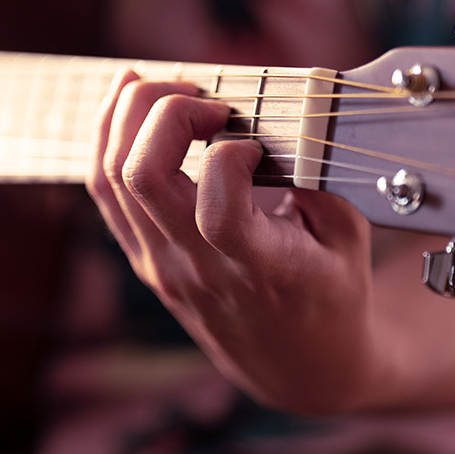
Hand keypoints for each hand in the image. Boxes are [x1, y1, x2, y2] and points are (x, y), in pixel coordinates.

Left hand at [87, 71, 379, 413]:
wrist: (297, 368)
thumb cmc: (331, 295)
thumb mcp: (350, 239)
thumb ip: (319, 178)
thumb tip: (283, 117)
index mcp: (261, 270)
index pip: (217, 214)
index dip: (229, 157)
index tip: (255, 141)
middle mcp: (199, 269)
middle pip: (144, 177)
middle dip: (166, 110)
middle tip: (205, 97)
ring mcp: (160, 265)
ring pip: (112, 178)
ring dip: (129, 114)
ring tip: (166, 85)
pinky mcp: (142, 258)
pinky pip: (104, 192)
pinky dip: (108, 137)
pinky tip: (129, 102)